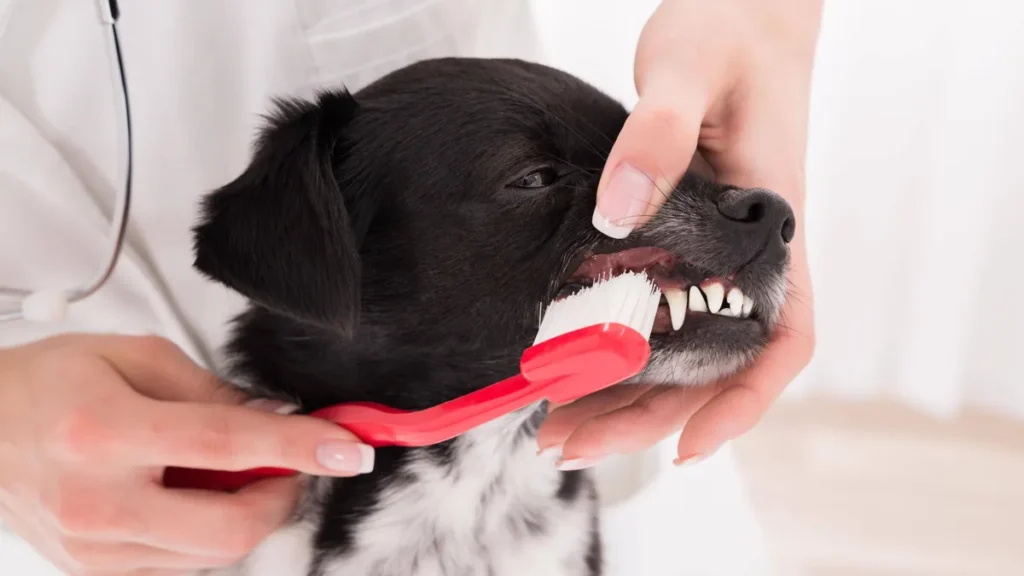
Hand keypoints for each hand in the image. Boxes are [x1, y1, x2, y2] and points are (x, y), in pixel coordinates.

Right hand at [0, 334, 372, 574]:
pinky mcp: (96, 572)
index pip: (228, 446)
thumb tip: (274, 419)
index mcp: (105, 433)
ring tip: (228, 472)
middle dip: (283, 498)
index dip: (301, 448)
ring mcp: (95, 549)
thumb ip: (210, 390)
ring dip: (246, 513)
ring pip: (211, 555)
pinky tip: (190, 494)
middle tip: (291, 464)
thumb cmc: (46, 385)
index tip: (351, 448)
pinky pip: (182, 566)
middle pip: (230, 528)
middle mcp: (99, 502)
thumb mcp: (132, 356)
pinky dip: (207, 531)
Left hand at [539, 0, 820, 465]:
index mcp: (770, 225)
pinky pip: (663, 308)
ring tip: (558, 426)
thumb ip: (655, 135)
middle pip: (716, 364)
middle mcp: (750, 252)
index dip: (742, 402)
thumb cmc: (730, 33)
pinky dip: (625, 347)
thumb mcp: (686, 71)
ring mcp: (720, 249)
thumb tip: (619, 209)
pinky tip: (579, 364)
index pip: (781, 336)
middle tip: (570, 444)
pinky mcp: (689, 235)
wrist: (743, 10)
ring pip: (684, 346)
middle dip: (650, 416)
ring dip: (629, 394)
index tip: (689, 447)